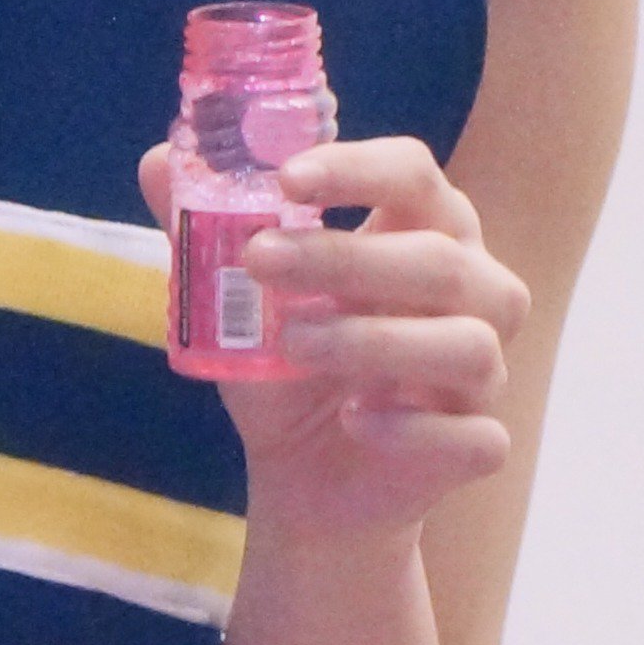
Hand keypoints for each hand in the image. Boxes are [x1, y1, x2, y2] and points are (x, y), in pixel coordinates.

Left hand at [140, 135, 528, 539]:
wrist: (311, 482)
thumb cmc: (291, 374)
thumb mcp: (239, 305)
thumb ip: (208, 234)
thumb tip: (159, 162)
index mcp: (426, 233)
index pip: (415, 176)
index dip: (359, 170)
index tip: (286, 177)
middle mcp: (474, 293)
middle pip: (441, 258)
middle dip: (346, 256)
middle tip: (258, 257)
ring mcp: (484, 373)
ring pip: (469, 345)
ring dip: (376, 340)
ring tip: (292, 344)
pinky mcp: (478, 445)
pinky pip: (475, 437)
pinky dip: (414, 429)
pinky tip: (353, 420)